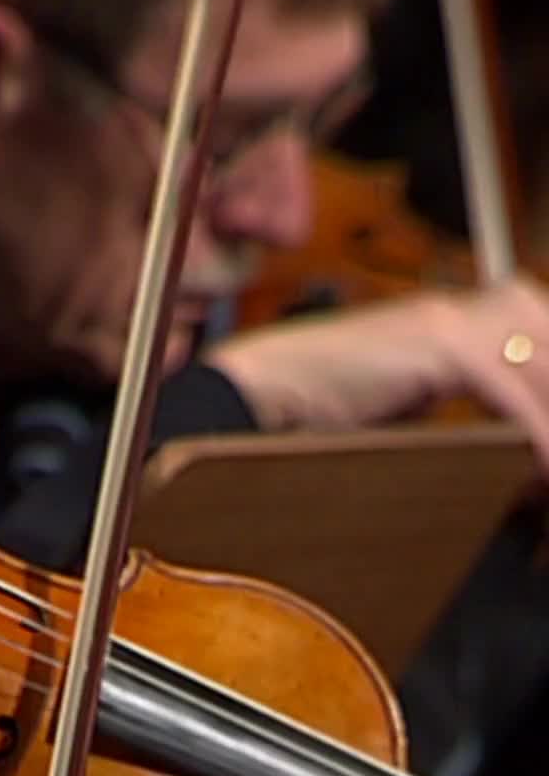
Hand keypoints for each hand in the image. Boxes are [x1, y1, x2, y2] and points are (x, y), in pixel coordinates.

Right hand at [206, 277, 548, 471]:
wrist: (256, 390)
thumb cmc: (310, 402)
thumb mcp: (398, 397)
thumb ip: (445, 399)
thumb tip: (502, 438)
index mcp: (448, 313)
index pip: (536, 333)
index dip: (548, 388)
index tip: (547, 442)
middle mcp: (456, 306)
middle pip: (544, 335)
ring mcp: (448, 319)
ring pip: (543, 362)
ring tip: (548, 469)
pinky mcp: (437, 342)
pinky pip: (514, 389)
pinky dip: (537, 433)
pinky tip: (538, 467)